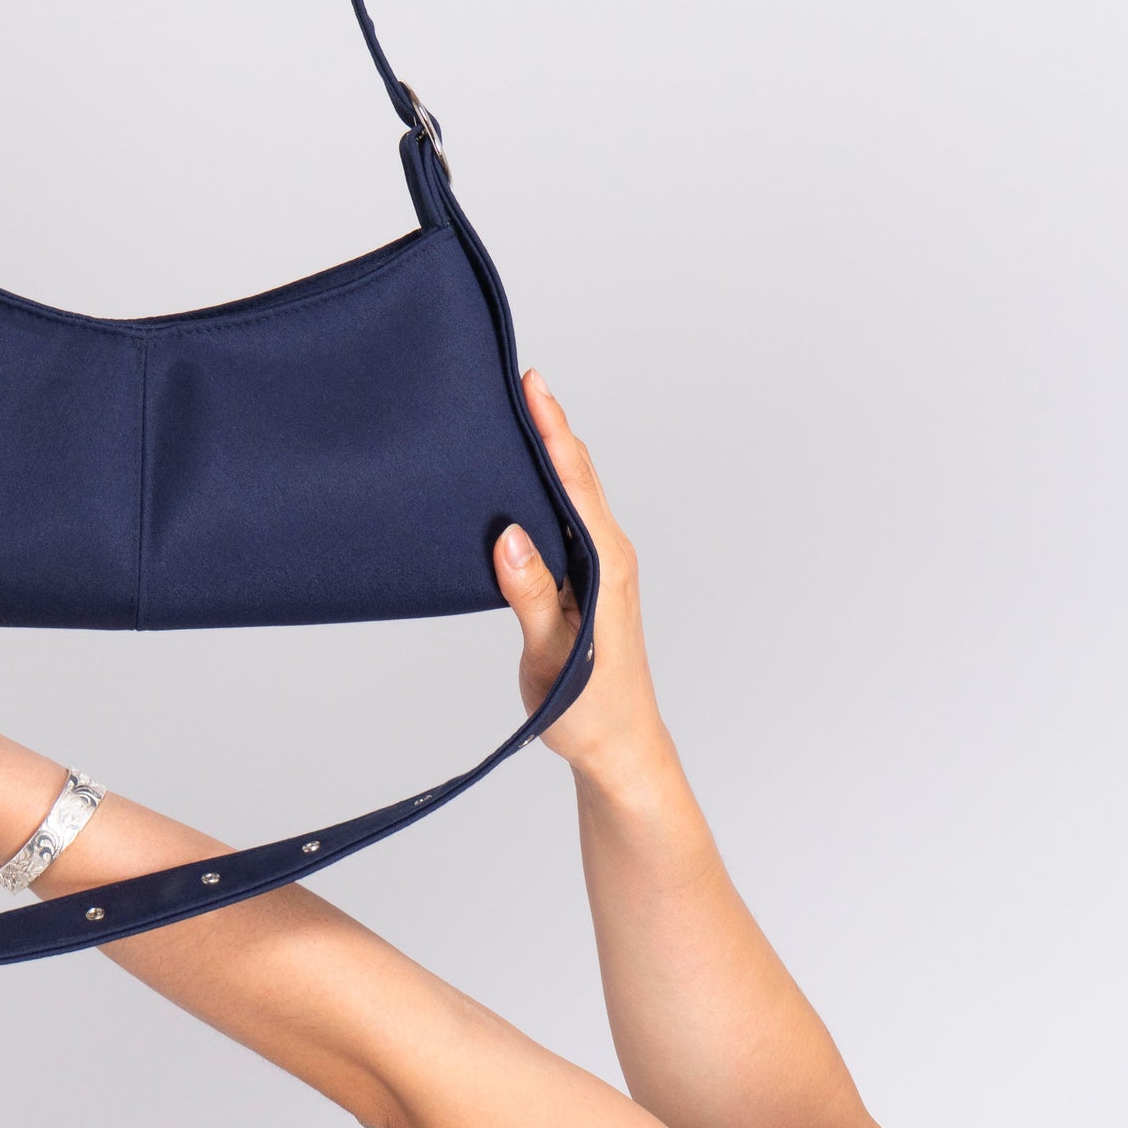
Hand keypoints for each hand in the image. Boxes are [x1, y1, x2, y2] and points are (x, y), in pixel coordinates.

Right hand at [494, 373, 670, 784]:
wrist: (619, 748)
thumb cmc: (590, 709)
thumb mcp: (554, 654)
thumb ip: (531, 594)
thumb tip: (509, 534)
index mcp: (605, 565)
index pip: (575, 483)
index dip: (553, 431)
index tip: (534, 386)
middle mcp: (610, 555)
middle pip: (579, 474)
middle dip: (552, 424)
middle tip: (522, 379)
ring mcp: (602, 565)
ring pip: (575, 492)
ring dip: (552, 449)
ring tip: (522, 410)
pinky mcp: (590, 579)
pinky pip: (569, 516)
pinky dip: (550, 483)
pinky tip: (526, 476)